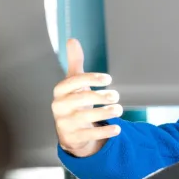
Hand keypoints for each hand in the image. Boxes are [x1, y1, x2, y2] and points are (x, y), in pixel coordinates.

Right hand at [51, 38, 122, 156]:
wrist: (69, 130)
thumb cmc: (74, 101)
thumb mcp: (74, 83)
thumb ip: (75, 63)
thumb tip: (72, 40)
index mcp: (60, 91)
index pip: (73, 81)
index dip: (91, 78)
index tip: (108, 79)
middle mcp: (59, 107)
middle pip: (81, 99)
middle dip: (101, 96)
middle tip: (116, 95)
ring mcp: (64, 123)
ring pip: (85, 117)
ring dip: (105, 112)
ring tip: (119, 109)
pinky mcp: (72, 138)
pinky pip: (89, 134)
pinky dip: (105, 131)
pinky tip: (118, 128)